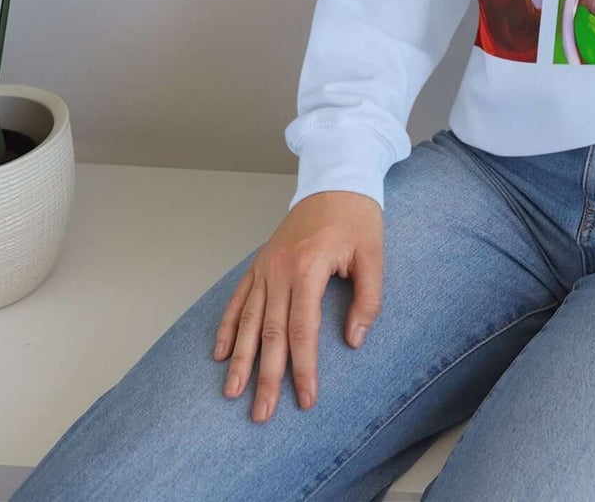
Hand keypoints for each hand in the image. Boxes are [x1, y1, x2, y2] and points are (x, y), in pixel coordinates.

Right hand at [214, 190, 382, 422]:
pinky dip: (227, 326)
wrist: (335, 180)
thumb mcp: (373, 255)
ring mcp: (265, 266)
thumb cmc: (357, 218)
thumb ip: (368, 299)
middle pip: (269, 332)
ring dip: (239, 359)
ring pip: (247, 320)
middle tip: (261, 414)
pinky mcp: (260, 263)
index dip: (303, 368)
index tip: (305, 399)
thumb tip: (354, 341)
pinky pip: (238, 298)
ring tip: (232, 393)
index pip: (303, 330)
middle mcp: (280, 270)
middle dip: (265, 376)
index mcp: (308, 268)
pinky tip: (220, 353)